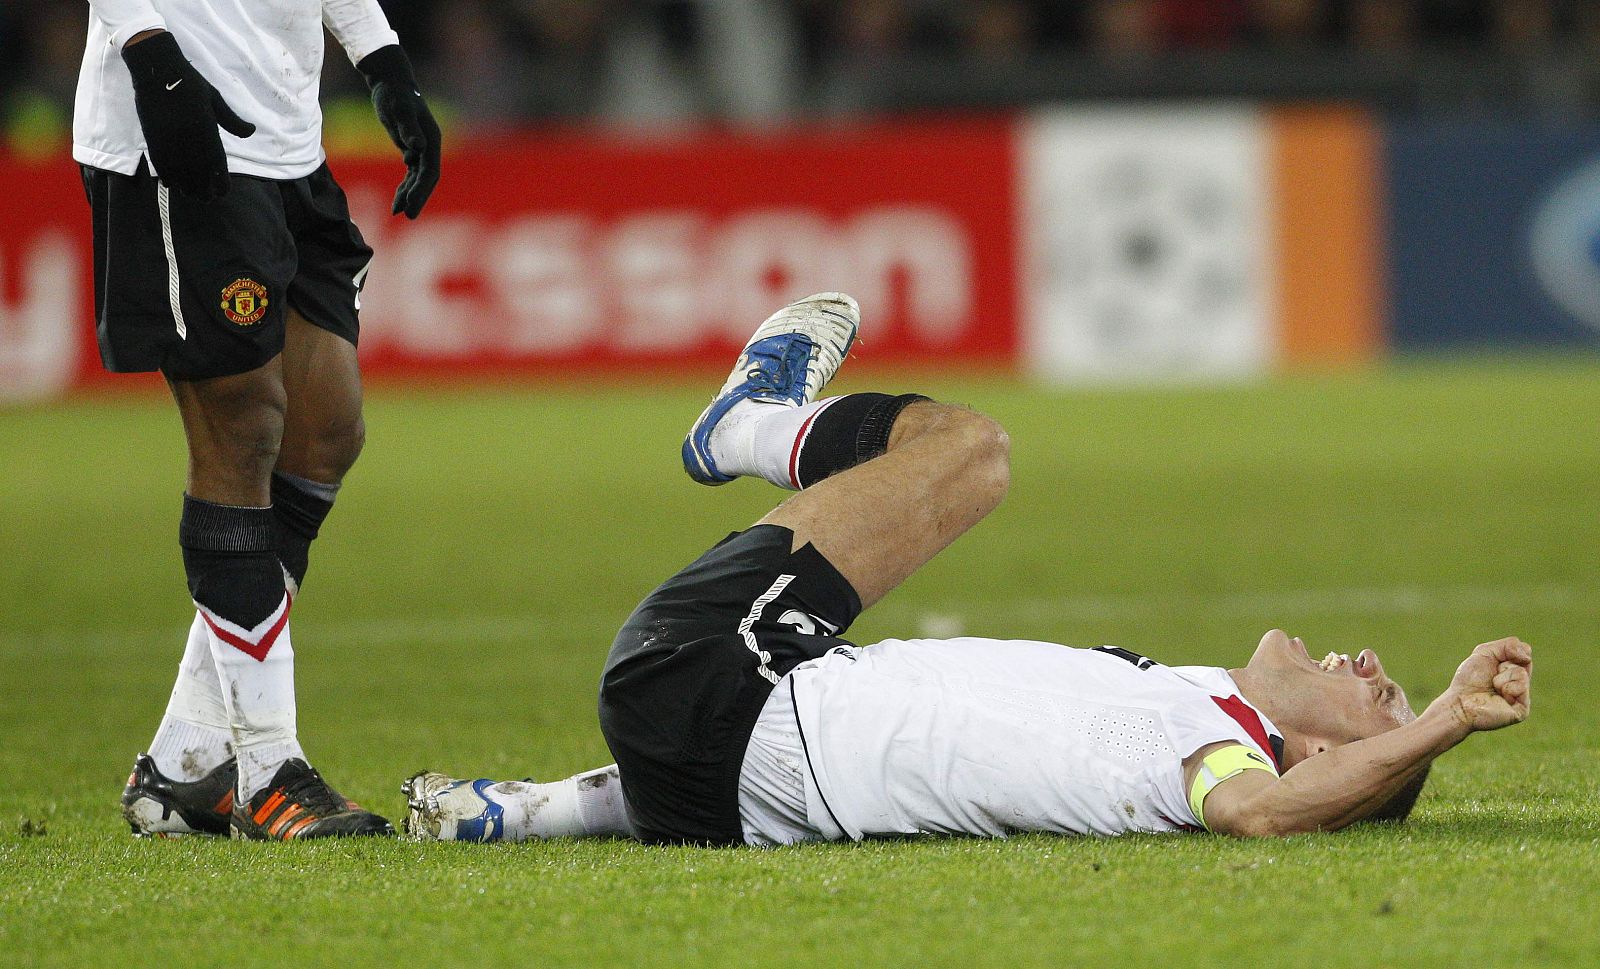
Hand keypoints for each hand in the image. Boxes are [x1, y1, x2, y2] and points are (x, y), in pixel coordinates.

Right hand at [122, 31, 255, 200]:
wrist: (158, 70)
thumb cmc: (190, 83)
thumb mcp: (215, 99)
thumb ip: (232, 120)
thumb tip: (251, 131)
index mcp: (208, 130)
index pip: (217, 163)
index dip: (220, 181)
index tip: (223, 192)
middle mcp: (189, 139)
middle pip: (198, 173)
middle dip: (204, 189)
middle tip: (208, 199)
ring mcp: (170, 139)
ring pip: (179, 172)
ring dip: (186, 187)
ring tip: (192, 196)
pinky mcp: (153, 137)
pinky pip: (160, 163)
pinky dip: (166, 176)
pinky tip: (172, 184)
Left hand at [357, 45, 441, 218]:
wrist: (391, 83)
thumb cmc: (393, 95)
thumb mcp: (398, 110)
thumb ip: (407, 128)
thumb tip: (416, 149)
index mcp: (432, 140)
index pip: (430, 171)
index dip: (421, 190)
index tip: (411, 206)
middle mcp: (430, 147)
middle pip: (428, 179)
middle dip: (418, 198)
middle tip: (408, 217)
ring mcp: (423, 149)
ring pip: (419, 179)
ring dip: (410, 195)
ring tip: (397, 212)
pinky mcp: (412, 150)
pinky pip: (411, 174)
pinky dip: (404, 187)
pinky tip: (396, 200)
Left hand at [1441, 637, 1531, 731]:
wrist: (1460, 701)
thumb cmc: (1470, 679)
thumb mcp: (1485, 652)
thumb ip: (1508, 645)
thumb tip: (1527, 656)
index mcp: (1513, 670)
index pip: (1524, 651)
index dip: (1508, 652)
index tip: (1493, 662)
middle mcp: (1521, 682)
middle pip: (1525, 661)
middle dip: (1502, 665)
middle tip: (1491, 676)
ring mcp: (1523, 696)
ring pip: (1522, 673)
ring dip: (1501, 678)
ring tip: (1493, 688)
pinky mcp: (1523, 709)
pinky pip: (1521, 687)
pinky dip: (1506, 688)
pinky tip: (1499, 697)